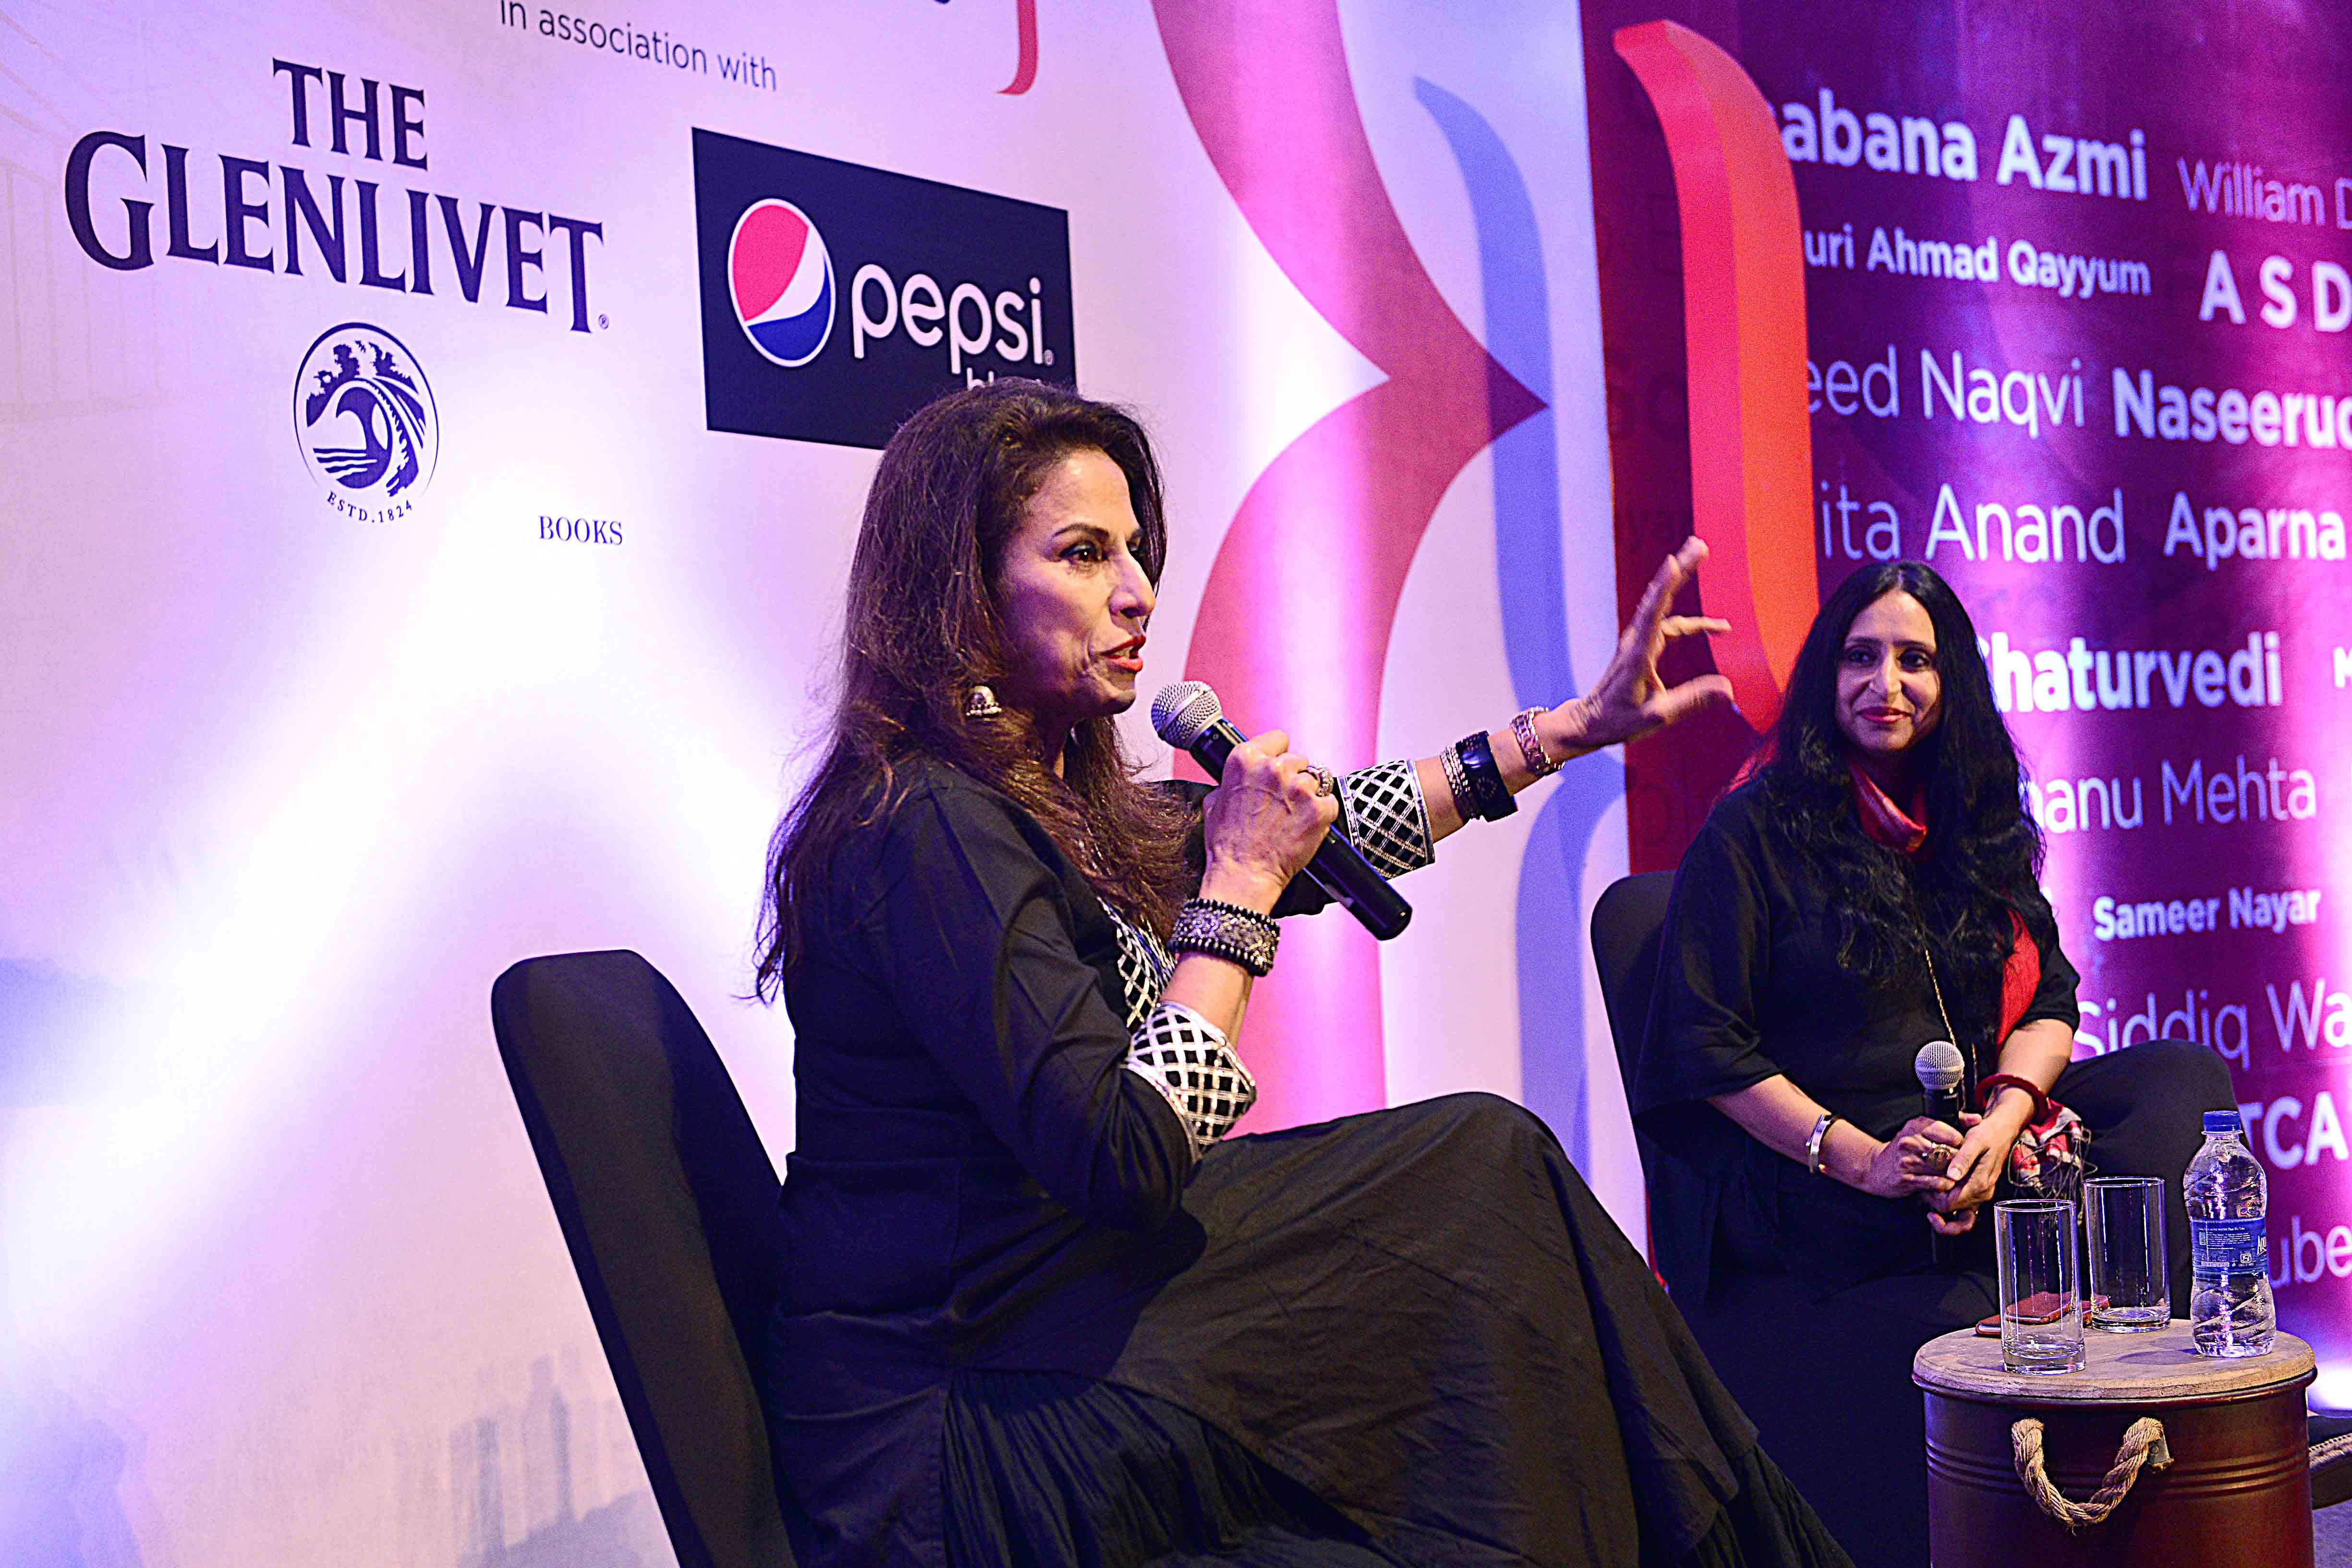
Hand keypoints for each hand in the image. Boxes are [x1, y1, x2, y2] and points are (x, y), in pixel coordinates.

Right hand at [1199, 729, 1340, 912]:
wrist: (1244, 874)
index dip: (1279, 753)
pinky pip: (1330, 802)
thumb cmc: (1228, 845)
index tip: (1279, 767)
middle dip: (1293, 778)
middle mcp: (1274, 768)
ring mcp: (1299, 788)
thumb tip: (1242, 777)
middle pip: (1299, 759)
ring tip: (1294, 818)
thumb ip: (1231, 782)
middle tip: (1284, 802)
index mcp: (1246, 760)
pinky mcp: (1320, 808)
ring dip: (1308, 796)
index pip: (1278, 738)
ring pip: (1316, 780)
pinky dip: (1322, 814)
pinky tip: (1306, 827)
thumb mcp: (1215, 803)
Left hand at [1542, 537, 1732, 754]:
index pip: (1653, 614)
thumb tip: (1729, 690)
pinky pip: (1669, 624)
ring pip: (1664, 606)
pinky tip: (1716, 629)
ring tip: (1702, 556)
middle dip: (1681, 569)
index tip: (1674, 562)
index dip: (1664, 587)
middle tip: (1699, 545)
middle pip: (1660, 597)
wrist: (1590, 721)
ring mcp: (1639, 641)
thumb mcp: (1656, 717)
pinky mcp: (1643, 647)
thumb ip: (1692, 701)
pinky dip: (1693, 623)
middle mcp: (1637, 641)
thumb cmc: (1617, 721)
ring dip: (1682, 581)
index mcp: (1638, 655)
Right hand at [1851, 1115, 1963, 1201]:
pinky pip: (1933, 1183)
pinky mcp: (1905, 1178)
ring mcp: (1906, 1160)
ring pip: (1942, 1168)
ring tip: (1956, 1175)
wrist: (1875, 1168)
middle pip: (1948, 1152)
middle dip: (1959, 1161)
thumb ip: (1952, 1123)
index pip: (1950, 1133)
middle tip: (1963, 1165)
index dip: (1962, 1143)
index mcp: (1916, 1126)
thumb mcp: (1923, 1129)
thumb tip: (1977, 1119)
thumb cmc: (1905, 1149)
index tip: (1963, 1149)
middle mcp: (1910, 1141)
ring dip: (1952, 1174)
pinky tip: (1945, 1184)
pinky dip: (1943, 1185)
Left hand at [1925, 1109, 2024, 1234]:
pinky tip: (1941, 1181)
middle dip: (1934, 1196)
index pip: (1949, 1203)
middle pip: (1949, 1207)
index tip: (1925, 1181)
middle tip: (1924, 1178)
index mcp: (1980, 1183)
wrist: (2003, 1132)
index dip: (1933, 1195)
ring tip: (1930, 1178)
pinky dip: (1948, 1194)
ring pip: (1954, 1206)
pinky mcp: (1979, 1190)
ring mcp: (1981, 1193)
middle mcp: (1982, 1193)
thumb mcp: (1975, 1140)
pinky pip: (1961, 1201)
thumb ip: (1964, 1159)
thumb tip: (1952, 1176)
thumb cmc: (1988, 1133)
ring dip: (1940, 1195)